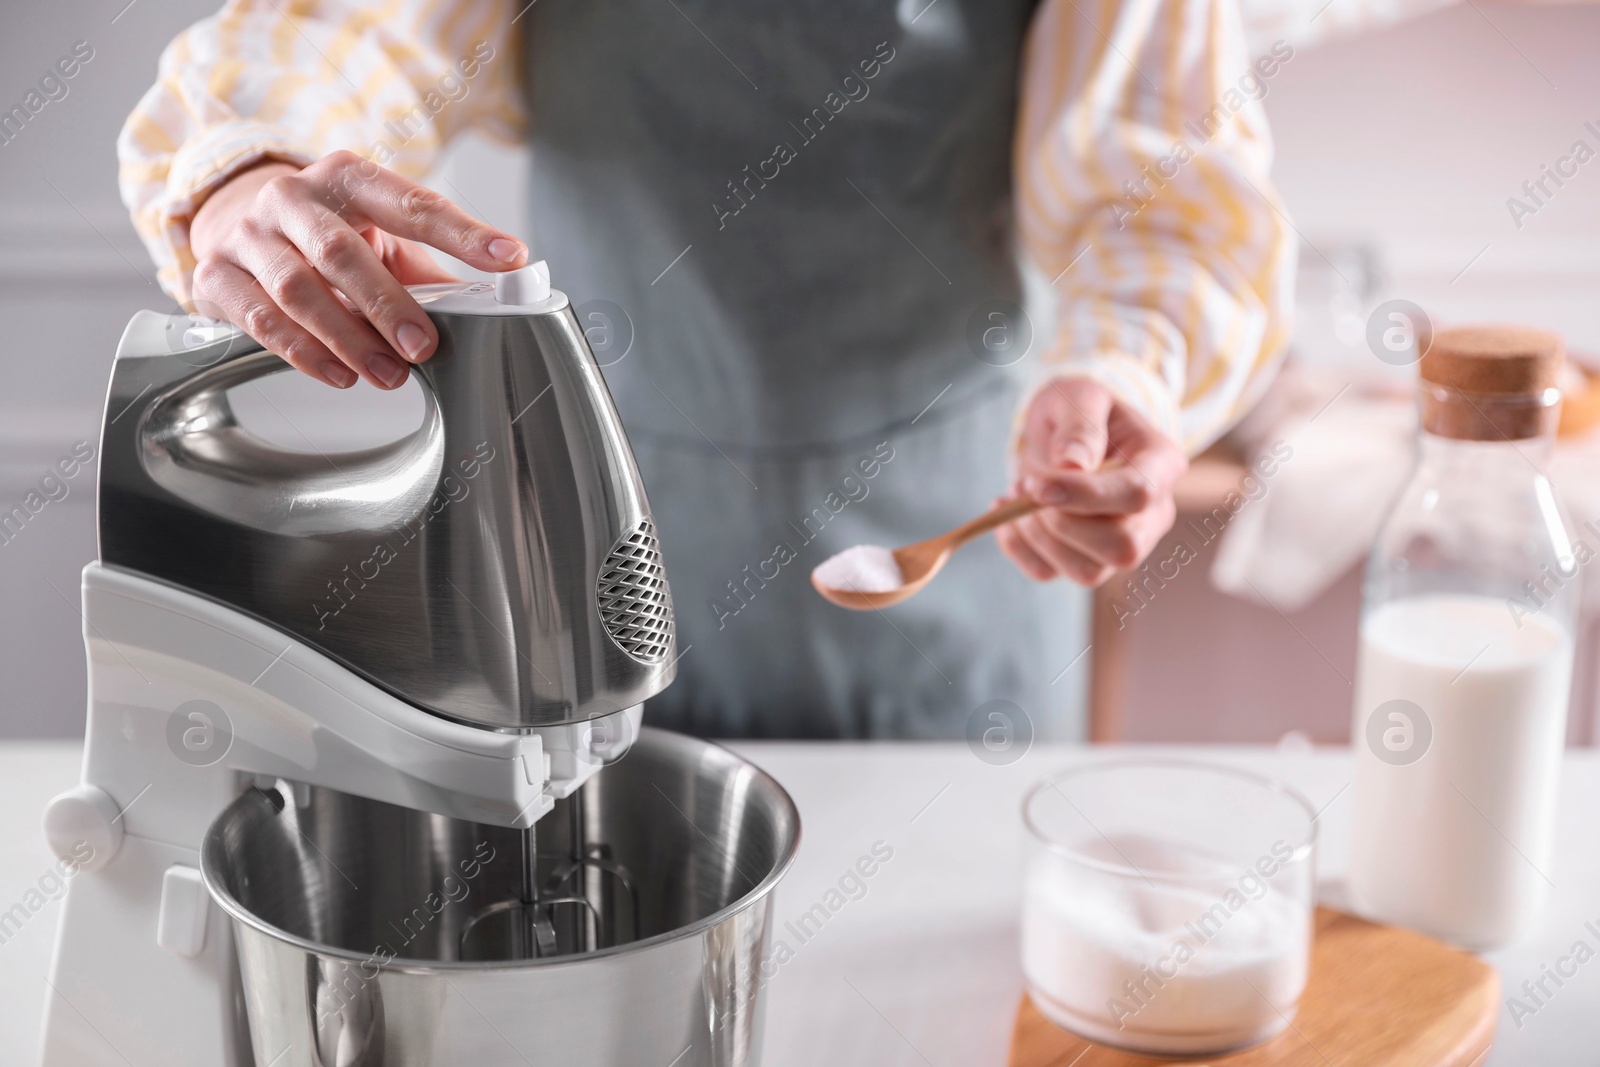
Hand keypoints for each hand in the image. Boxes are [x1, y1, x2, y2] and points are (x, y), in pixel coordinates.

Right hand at [188, 150, 527, 389]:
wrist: (232, 217)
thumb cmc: (324, 231)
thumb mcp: (378, 237)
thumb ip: (428, 272)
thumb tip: (489, 309)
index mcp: (347, 178)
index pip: (412, 204)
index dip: (464, 232)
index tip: (509, 258)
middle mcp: (292, 197)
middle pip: (340, 251)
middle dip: (387, 304)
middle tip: (423, 347)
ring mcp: (249, 234)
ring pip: (297, 289)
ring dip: (347, 339)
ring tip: (388, 374)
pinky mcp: (216, 275)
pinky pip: (261, 320)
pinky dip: (303, 352)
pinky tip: (339, 373)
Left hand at [997, 377, 1186, 585]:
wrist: (1062, 431)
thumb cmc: (1079, 410)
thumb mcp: (1079, 395)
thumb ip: (1080, 424)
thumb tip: (1073, 466)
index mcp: (1161, 465)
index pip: (1137, 494)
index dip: (1085, 495)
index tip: (1038, 485)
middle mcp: (1152, 515)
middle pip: (1122, 548)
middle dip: (1062, 523)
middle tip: (1028, 487)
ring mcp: (1121, 544)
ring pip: (1087, 572)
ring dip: (1037, 536)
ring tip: (1017, 493)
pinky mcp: (1084, 560)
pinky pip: (1048, 573)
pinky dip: (1017, 546)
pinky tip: (1008, 513)